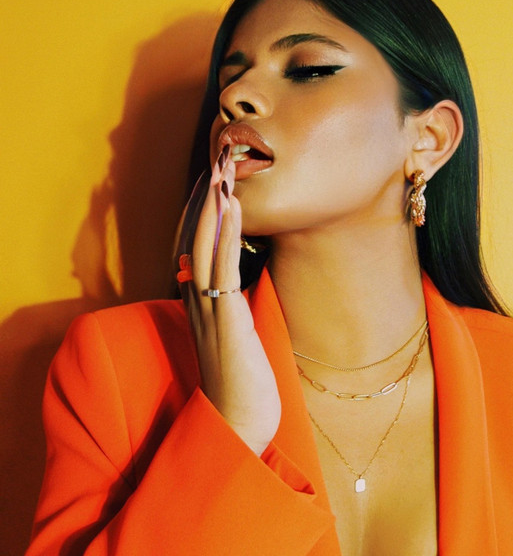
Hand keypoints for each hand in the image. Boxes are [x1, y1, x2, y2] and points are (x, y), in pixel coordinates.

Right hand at [187, 145, 280, 455]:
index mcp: (200, 301)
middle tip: (216, 162)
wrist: (239, 422)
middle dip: (205, 199)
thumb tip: (246, 279)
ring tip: (220, 172)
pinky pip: (224, 267)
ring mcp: (209, 308)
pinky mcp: (226, 318)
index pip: (196, 246)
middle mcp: (197, 299)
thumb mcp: (238, 334)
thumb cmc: (243, 379)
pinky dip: (226, 234)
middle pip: (195, 238)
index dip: (202, 211)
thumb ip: (236, 304)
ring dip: (213, 206)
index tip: (214, 180)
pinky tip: (233, 207)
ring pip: (204, 245)